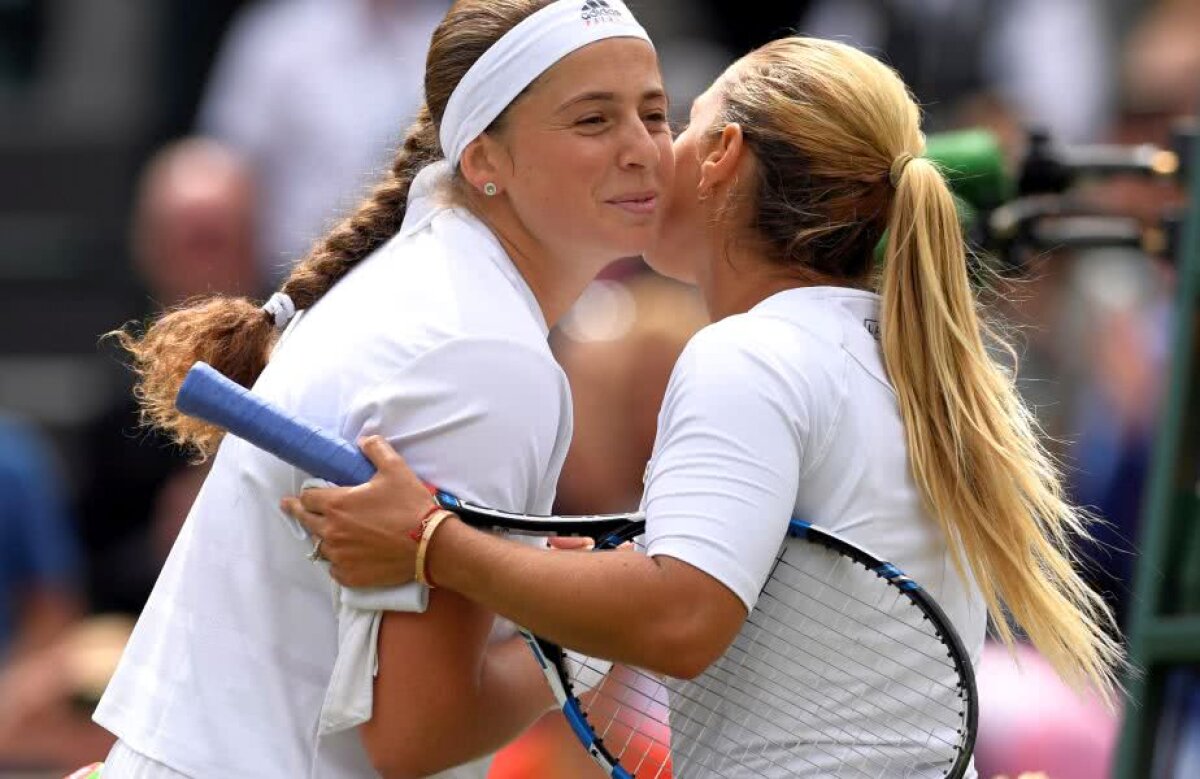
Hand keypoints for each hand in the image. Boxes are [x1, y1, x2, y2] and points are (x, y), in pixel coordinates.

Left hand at [280, 436, 438, 587]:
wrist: (429, 544)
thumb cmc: (410, 506)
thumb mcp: (395, 469)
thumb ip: (376, 449)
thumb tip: (364, 441)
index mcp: (336, 505)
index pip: (307, 498)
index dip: (307, 494)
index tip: (301, 495)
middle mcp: (331, 531)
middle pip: (305, 521)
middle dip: (298, 512)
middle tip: (291, 508)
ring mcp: (339, 556)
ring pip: (320, 546)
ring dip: (323, 538)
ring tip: (330, 534)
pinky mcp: (350, 575)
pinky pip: (334, 569)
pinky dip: (338, 562)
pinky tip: (346, 556)